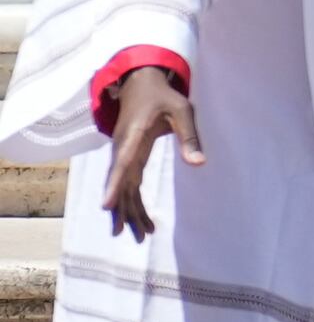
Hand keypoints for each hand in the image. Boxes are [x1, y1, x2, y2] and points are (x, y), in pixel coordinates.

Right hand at [100, 61, 194, 240]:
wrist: (140, 84)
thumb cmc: (162, 97)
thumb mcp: (182, 110)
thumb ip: (189, 136)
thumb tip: (198, 163)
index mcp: (133, 136)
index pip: (121, 165)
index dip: (114, 187)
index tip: (107, 207)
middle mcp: (122, 149)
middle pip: (121, 184)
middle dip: (125, 210)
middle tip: (133, 236)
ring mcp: (123, 155)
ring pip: (123, 188)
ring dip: (129, 211)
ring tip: (139, 236)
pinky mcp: (129, 158)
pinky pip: (128, 183)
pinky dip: (132, 201)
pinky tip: (140, 219)